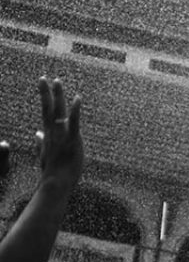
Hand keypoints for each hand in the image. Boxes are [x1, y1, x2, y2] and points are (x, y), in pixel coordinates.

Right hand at [37, 77, 82, 191]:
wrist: (55, 184)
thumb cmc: (53, 170)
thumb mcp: (45, 154)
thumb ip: (41, 142)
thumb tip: (37, 134)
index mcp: (49, 134)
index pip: (46, 112)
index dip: (45, 97)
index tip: (43, 83)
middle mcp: (53, 132)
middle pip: (49, 108)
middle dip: (47, 92)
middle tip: (45, 77)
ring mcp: (61, 136)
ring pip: (59, 112)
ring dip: (58, 96)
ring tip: (57, 81)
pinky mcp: (72, 141)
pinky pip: (73, 123)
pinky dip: (75, 111)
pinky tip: (77, 98)